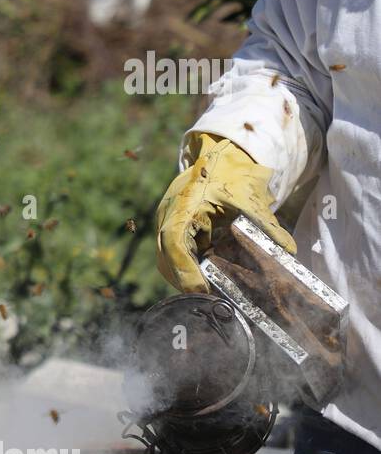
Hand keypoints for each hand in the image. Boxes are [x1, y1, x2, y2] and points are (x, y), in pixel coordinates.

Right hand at [156, 133, 295, 292]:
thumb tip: (288, 251)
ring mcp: (167, 223)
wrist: (220, 156)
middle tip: (211, 297)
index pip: (173, 242)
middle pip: (165, 259)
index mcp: (183, 205)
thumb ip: (267, 225)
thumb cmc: (232, 173)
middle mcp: (168, 216)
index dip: (184, 269)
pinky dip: (188, 269)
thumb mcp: (251, 197)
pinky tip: (208, 276)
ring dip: (185, 277)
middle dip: (185, 281)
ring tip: (210, 290)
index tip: (203, 288)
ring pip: (167, 260)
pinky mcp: (174, 228)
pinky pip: (174, 255)